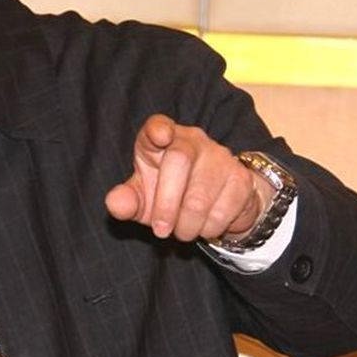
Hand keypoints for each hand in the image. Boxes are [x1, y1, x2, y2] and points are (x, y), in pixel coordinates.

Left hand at [105, 114, 271, 242]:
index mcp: (161, 139)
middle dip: (166, 204)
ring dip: (187, 224)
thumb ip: (125, 200)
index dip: (158, 129)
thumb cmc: (166, 195)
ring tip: (182, 231)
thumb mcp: (141, 198)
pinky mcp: (241, 177)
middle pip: (179, 160)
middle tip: (161, 231)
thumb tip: (115, 204)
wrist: (212, 206)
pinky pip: (223, 209)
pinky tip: (204, 226)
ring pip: (201, 193)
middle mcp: (191, 140)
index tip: (159, 136)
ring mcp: (220, 156)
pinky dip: (209, 228)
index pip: (158, 125)